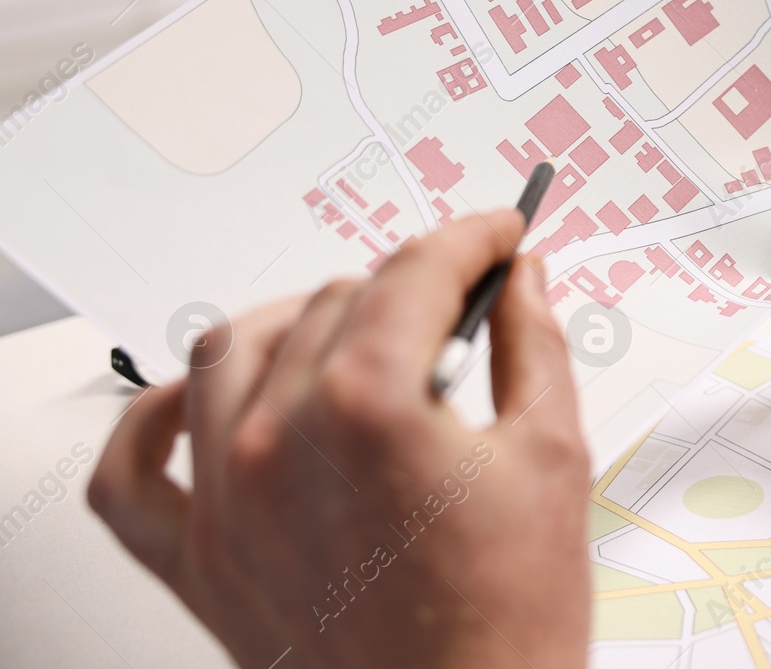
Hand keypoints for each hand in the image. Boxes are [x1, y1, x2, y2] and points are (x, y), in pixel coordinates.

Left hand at [89, 213, 589, 668]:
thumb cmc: (509, 621)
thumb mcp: (552, 457)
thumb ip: (535, 345)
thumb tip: (522, 281)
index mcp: (370, 409)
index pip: (416, 271)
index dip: (471, 237)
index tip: (496, 235)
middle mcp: (277, 442)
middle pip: (334, 301)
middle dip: (408, 287)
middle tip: (461, 306)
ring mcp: (225, 501)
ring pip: (232, 349)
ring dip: (299, 322)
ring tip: (355, 339)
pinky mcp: (198, 560)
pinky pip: (131, 468)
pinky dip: (156, 418)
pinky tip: (204, 401)